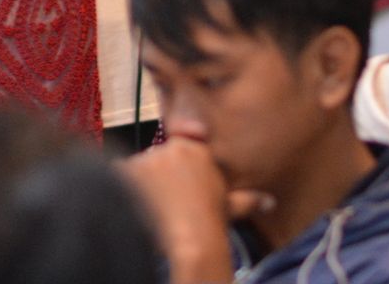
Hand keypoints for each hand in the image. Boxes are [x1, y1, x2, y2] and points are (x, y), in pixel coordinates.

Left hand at [124, 140, 237, 283]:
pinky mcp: (125, 171)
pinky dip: (124, 192)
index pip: (180, 151)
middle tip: (169, 205)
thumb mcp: (230, 208)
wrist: (191, 240)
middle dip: (159, 180)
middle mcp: (169, 148)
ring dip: (142, 186)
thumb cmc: (211, 224)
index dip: (179, 175)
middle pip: (158, 161)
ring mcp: (146, 159)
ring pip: (140, 171)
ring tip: (153, 210)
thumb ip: (246, 200)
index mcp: (195, 150)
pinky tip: (136, 207)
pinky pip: (120, 178)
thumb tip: (268, 201)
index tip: (181, 192)